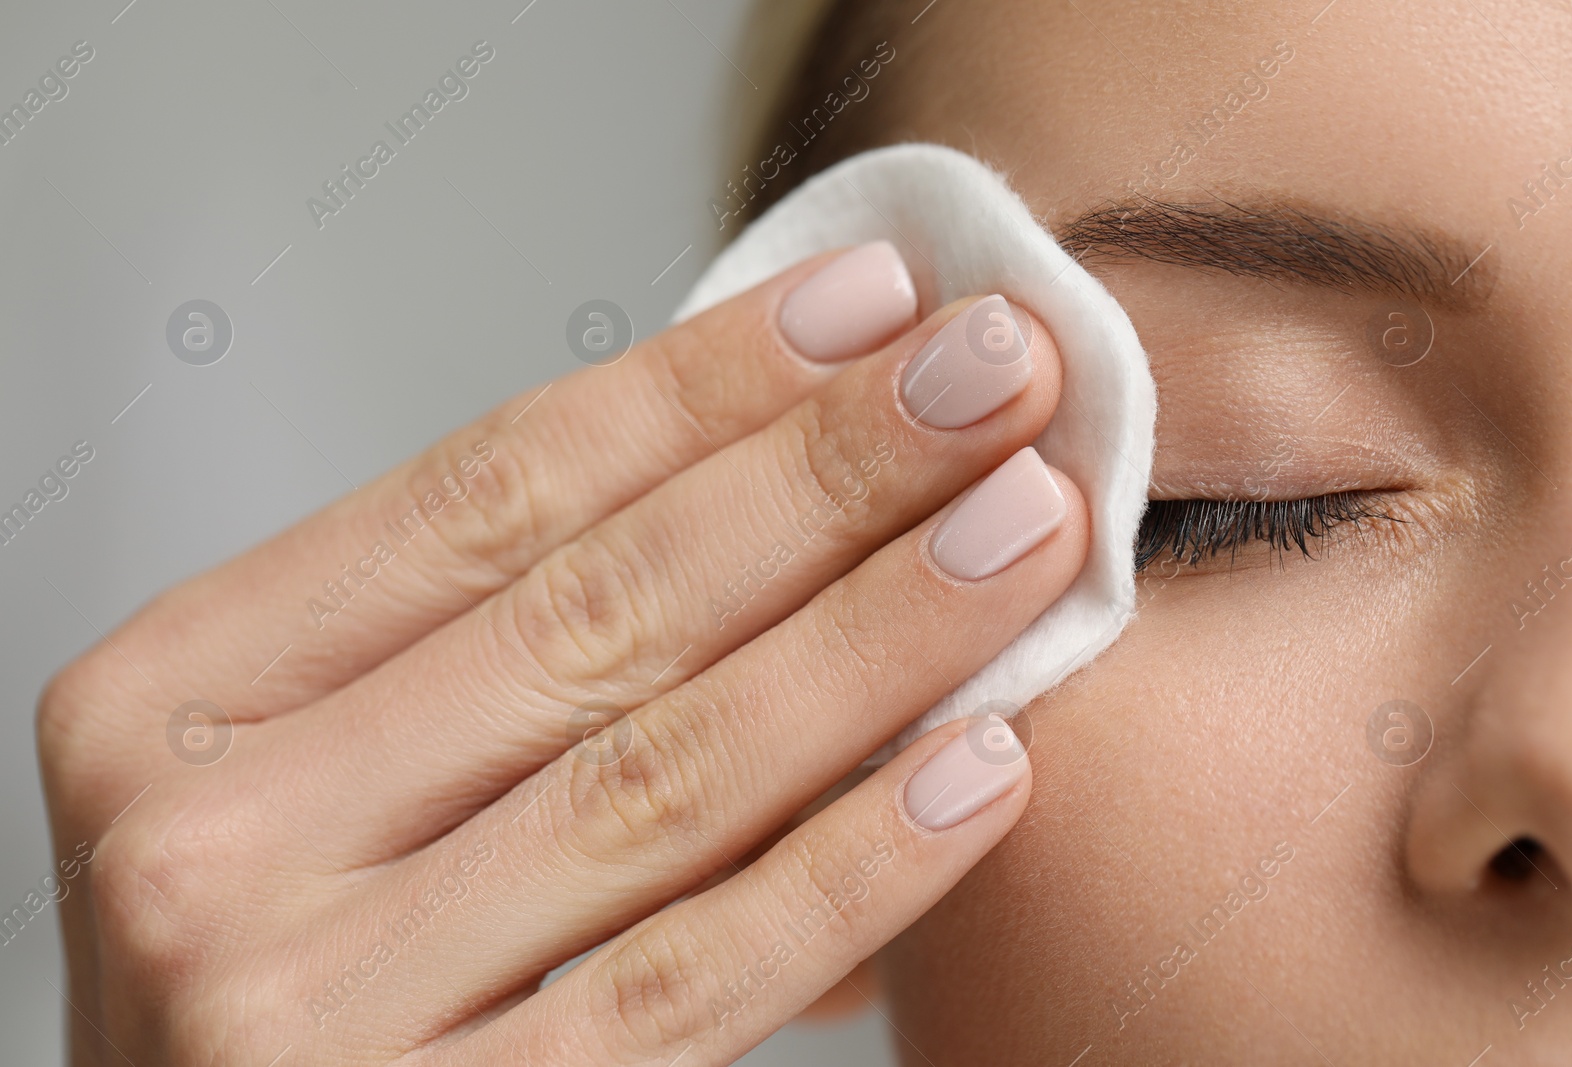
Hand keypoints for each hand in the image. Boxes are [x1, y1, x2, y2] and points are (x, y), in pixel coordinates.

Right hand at [38, 242, 1087, 1064]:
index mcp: (169, 705)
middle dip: (823, 473)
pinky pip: (691, 980)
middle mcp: (215, 844)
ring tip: (1020, 528)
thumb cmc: (269, 958)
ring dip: (876, 634)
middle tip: (991, 374)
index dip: (696, 386)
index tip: (864, 306)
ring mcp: (314, 1008)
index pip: (482, 494)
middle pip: (593, 608)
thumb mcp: (302, 767)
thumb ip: (474, 648)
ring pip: (666, 773)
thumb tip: (751, 476)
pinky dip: (852, 865)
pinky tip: (978, 765)